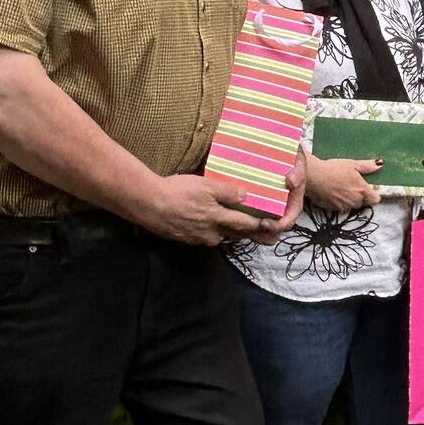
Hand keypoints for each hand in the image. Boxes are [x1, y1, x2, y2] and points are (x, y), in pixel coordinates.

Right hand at [140, 174, 285, 246]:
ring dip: (233, 233)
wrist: (148, 204)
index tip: (275, 227)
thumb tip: (247, 195)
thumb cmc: (178, 192)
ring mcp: (197, 238)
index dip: (261, 226)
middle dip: (251, 234)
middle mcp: (211, 233)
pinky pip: (206, 236)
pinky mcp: (186, 238)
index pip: (246, 225)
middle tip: (266, 234)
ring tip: (243, 228)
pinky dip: (215, 232)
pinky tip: (214, 226)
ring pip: (221, 237)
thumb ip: (227, 192)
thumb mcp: (205, 186)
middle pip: (236, 235)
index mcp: (218, 220)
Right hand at [304, 150, 381, 210]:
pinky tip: (333, 192)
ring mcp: (344, 207)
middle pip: (363, 202)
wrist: (313, 177)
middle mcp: (355, 201)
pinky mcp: (333, 210)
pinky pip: (340, 207)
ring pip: (351, 206)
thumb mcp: (352, 164)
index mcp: (362, 190)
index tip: (369, 189)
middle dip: (359, 196)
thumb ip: (368, 166)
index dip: (373, 195)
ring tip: (341, 187)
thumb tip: (379, 165)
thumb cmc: (333, 169)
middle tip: (351, 184)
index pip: (375, 200)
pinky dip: (338, 202)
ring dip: (349, 200)